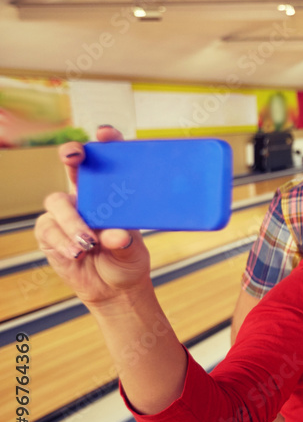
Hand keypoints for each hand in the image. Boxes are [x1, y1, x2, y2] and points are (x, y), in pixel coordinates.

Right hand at [36, 125, 149, 306]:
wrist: (112, 289)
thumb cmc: (126, 259)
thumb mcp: (134, 251)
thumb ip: (126, 243)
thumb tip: (118, 235)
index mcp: (110, 193)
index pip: (106, 162)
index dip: (105, 143)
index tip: (105, 132)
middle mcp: (85, 197)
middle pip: (72, 166)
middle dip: (71, 155)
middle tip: (74, 156)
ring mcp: (65, 213)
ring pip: (58, 202)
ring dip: (73, 221)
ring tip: (89, 242)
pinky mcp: (49, 233)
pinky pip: (49, 229)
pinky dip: (63, 240)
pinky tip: (76, 253)